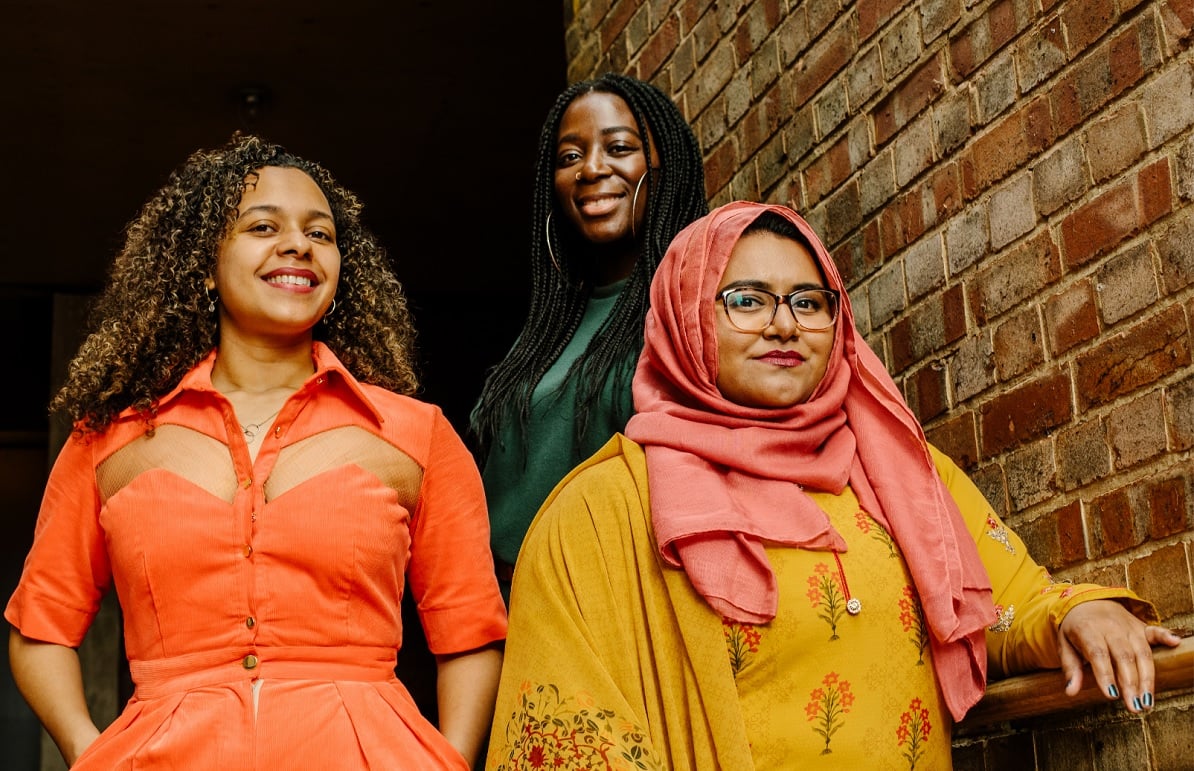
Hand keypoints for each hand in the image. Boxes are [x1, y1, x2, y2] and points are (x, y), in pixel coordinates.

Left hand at [1057, 599, 1181, 711]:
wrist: (1086, 601)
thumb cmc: (1076, 628)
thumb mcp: (1064, 644)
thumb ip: (1070, 668)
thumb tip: (1070, 692)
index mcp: (1088, 630)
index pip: (1099, 654)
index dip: (1106, 674)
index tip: (1112, 695)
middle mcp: (1111, 627)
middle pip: (1124, 656)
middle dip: (1130, 683)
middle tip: (1134, 706)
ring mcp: (1128, 627)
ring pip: (1142, 652)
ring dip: (1147, 678)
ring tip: (1147, 702)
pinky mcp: (1141, 627)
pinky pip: (1155, 631)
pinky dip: (1165, 636)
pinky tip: (1175, 643)